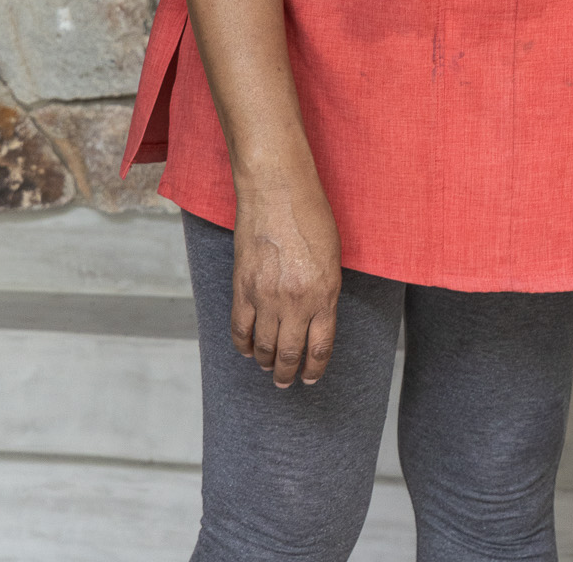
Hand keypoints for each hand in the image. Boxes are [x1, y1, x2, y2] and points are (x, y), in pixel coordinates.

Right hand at [231, 174, 342, 386]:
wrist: (277, 190)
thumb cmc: (311, 214)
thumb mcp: (332, 256)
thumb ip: (325, 290)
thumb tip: (316, 317)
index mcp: (325, 293)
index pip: (320, 347)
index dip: (314, 368)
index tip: (310, 378)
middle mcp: (296, 301)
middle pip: (290, 353)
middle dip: (288, 374)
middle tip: (286, 382)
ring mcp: (267, 296)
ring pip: (264, 346)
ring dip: (267, 362)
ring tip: (269, 367)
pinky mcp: (243, 287)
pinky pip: (240, 328)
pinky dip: (243, 345)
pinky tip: (248, 350)